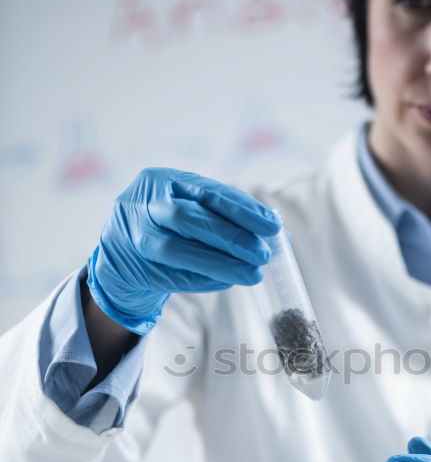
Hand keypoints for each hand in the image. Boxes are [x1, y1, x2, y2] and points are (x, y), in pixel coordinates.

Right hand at [87, 168, 280, 333]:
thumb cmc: (169, 226)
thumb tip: (279, 233)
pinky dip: (204, 279)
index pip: (208, 192)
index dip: (243, 210)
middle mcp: (143, 203)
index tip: (273, 227)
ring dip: (220, 263)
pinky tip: (228, 281)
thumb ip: (228, 217)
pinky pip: (172, 275)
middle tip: (263, 254)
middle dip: (232, 237)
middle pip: (189, 219)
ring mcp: (134, 235)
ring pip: (178, 250)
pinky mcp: (134, 266)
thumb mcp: (193, 209)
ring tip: (253, 274)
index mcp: (162, 180)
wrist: (121, 252)